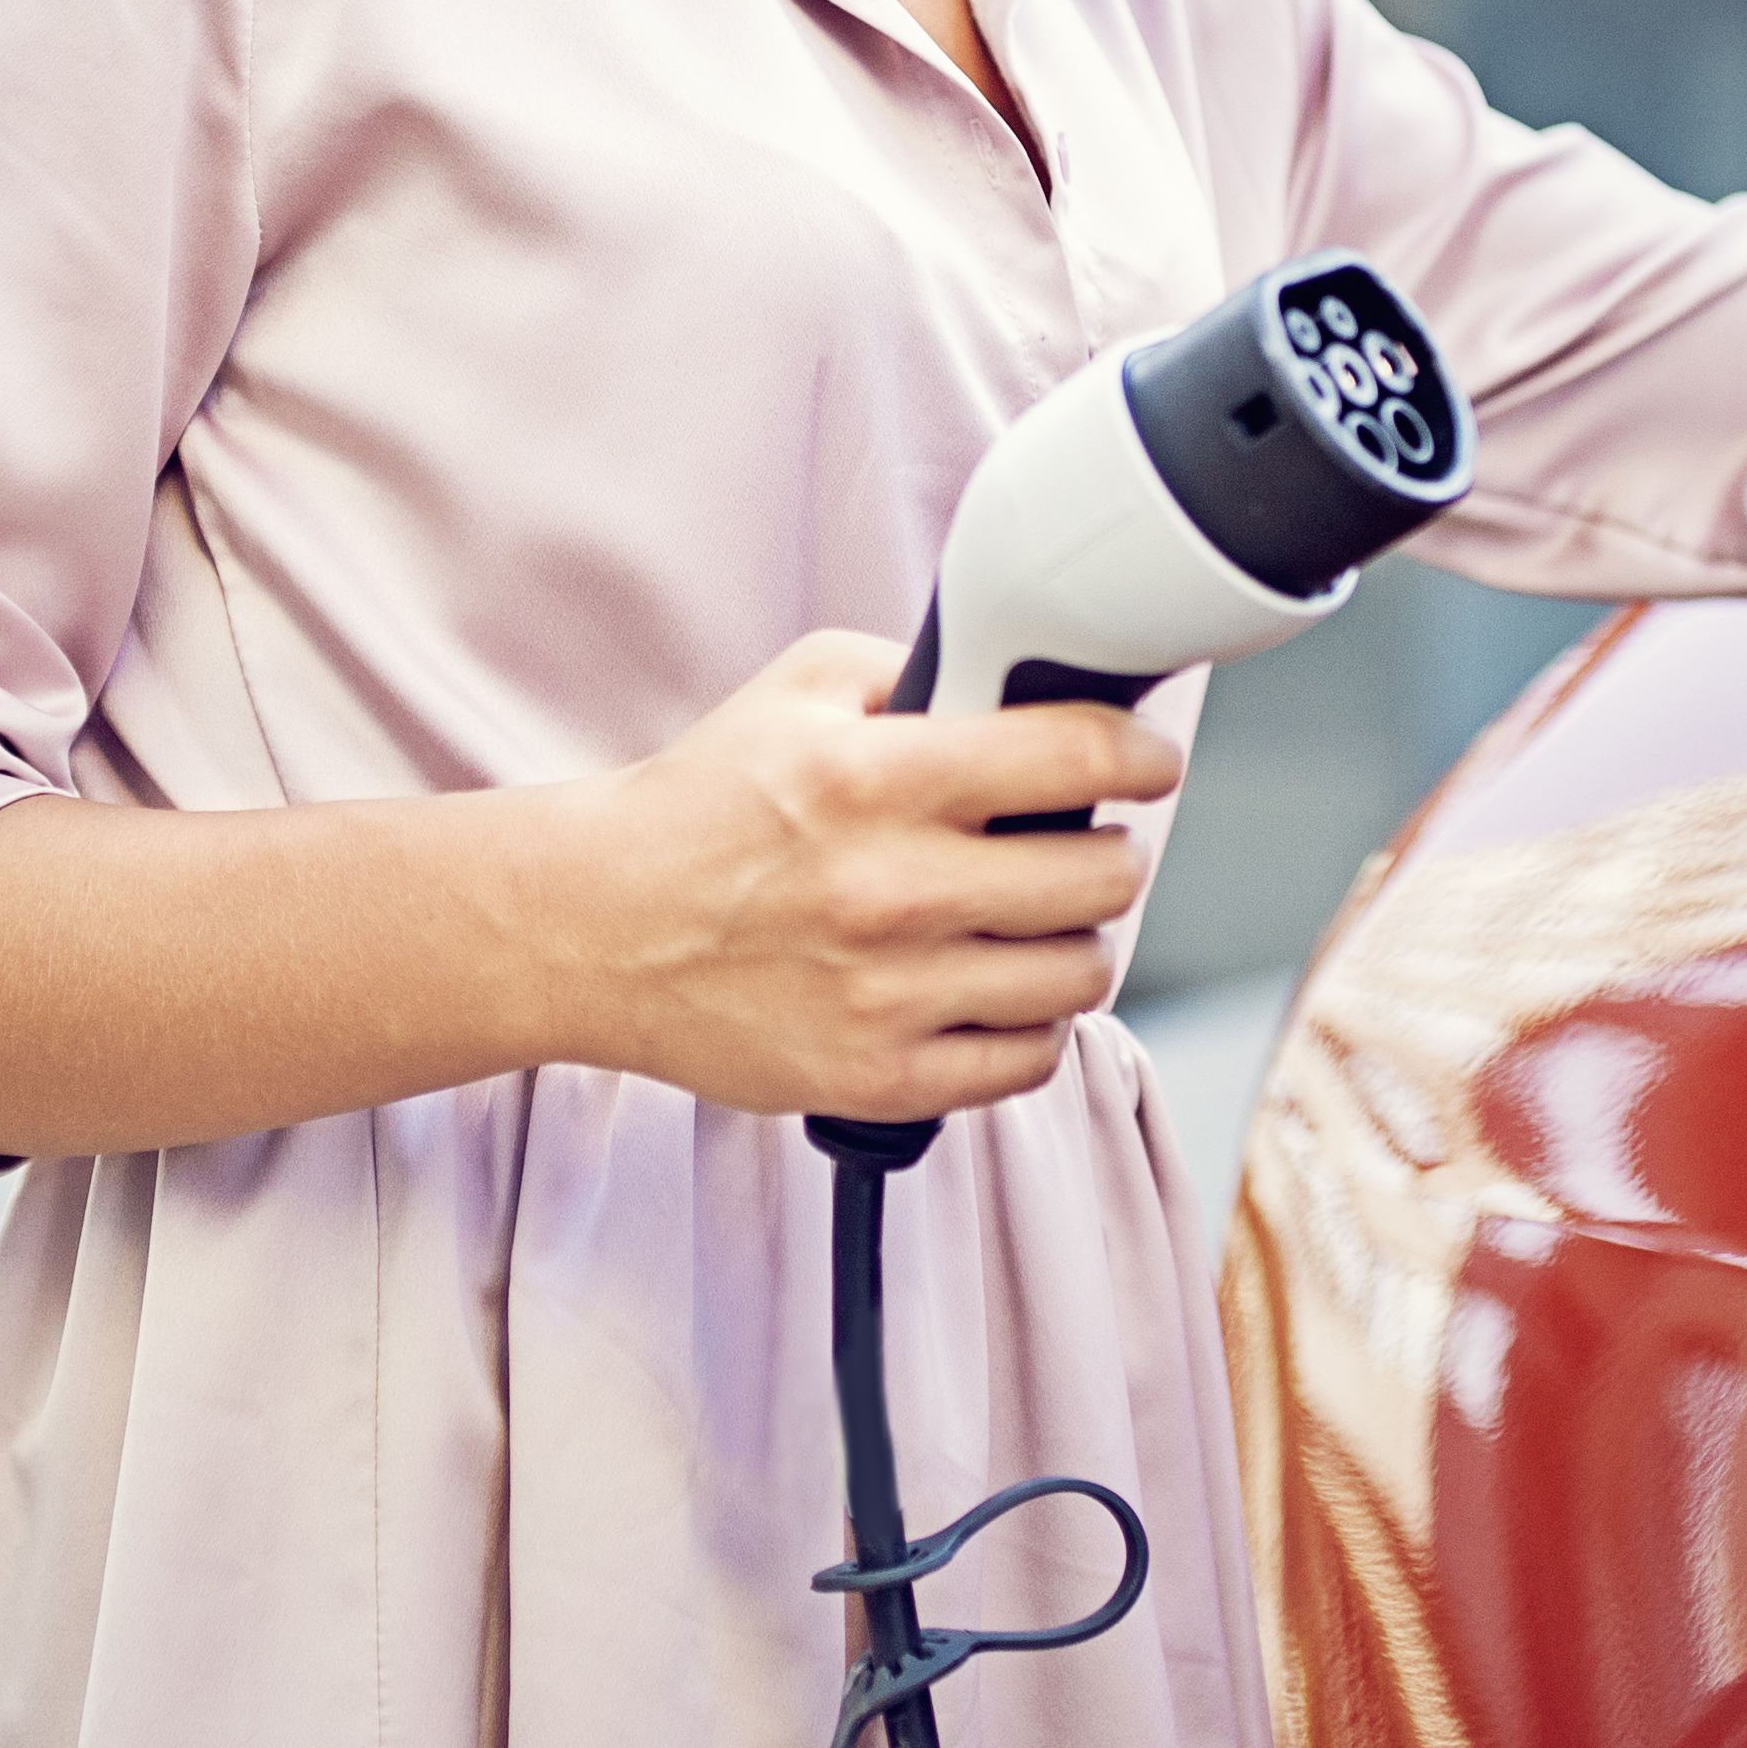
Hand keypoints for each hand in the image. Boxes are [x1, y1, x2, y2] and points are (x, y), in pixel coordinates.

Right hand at [522, 631, 1181, 1123]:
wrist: (599, 927)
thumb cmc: (703, 806)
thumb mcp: (801, 689)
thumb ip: (920, 671)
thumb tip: (1030, 684)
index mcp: (874, 779)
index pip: (1075, 757)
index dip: (1138, 755)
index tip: (1147, 763)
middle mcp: (889, 889)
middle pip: (1101, 875)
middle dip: (1109, 850)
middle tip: (1084, 843)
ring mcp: (888, 995)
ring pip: (1080, 973)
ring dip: (1076, 941)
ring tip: (1040, 920)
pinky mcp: (879, 1077)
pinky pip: (1028, 1059)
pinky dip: (1034, 1023)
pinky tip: (1001, 988)